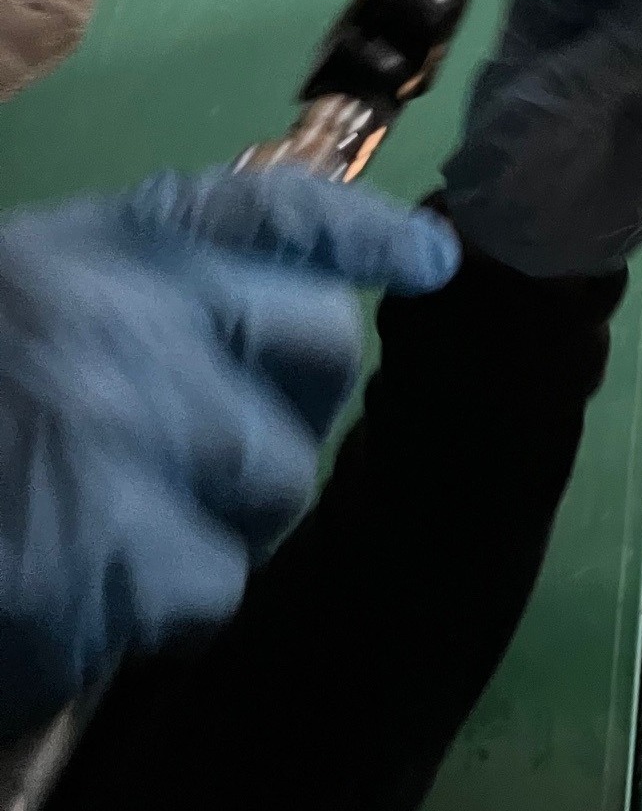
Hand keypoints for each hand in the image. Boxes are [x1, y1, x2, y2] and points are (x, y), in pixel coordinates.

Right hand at [0, 166, 457, 734]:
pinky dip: (164, 600)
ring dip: (229, 509)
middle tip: (227, 434)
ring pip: (282, 478)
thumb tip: (278, 319)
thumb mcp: (28, 295)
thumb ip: (141, 291)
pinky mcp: (110, 562)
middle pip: (324, 349)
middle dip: (298, 398)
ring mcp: (127, 436)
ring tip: (126, 516)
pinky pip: (214, 584)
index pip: (277, 211)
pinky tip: (86, 589)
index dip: (365, 234)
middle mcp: (130, 320)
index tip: (430, 262)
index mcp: (103, 245)